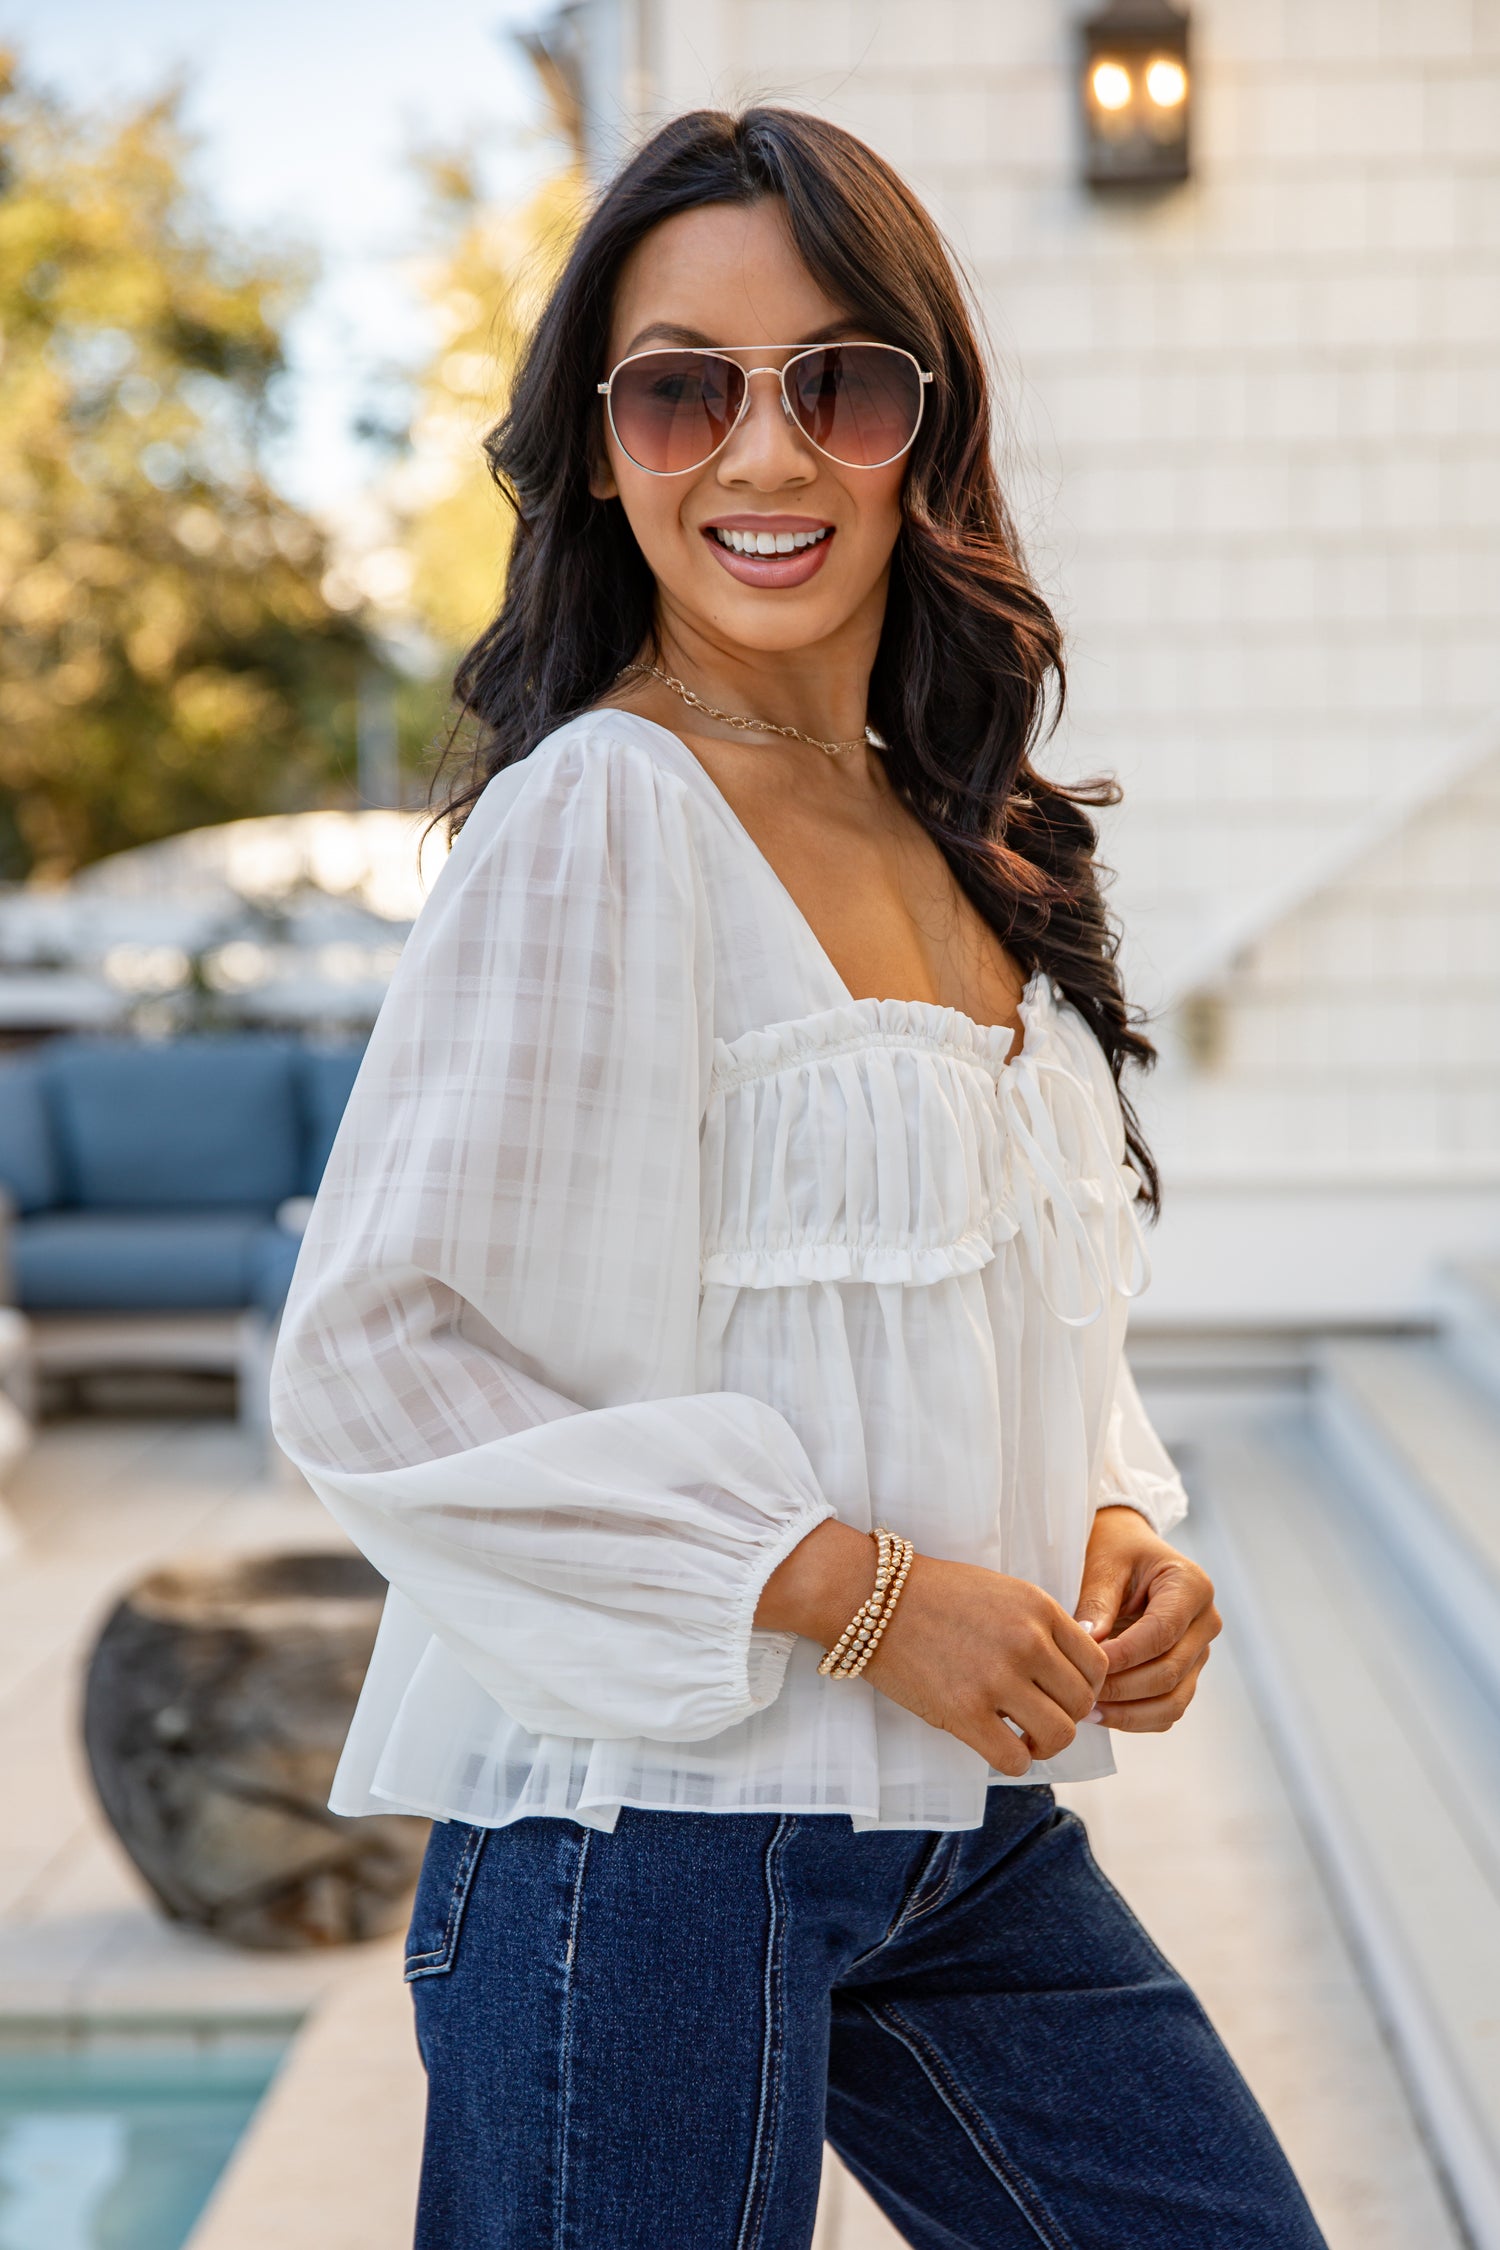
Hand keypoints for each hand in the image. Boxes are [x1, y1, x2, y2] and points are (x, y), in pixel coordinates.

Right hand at [755, 1521, 1107, 1776]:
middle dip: (1068, 1717)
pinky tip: (997, 1744)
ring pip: (1060, 1735)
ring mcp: (996, 1678)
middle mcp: (1026, 1642)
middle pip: (1083, 1702)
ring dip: (1046, 1744)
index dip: (1086, 1686)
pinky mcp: (963, 1712)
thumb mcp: (1002, 1591)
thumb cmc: (935, 1595)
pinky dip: (1014, 1760)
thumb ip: (1042, 1626)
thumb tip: (1078, 1673)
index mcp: (1039, 1608)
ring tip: (1023, 1736)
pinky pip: (1015, 1759)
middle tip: (1040, 1718)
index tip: (1062, 1694)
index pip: (1097, 1663)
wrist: (871, 1596)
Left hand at [1073, 1504, 1220, 1731]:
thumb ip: (1097, 1603)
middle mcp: (1205, 1622)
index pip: (1161, 1633)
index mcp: (1191, 1587)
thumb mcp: (1103, 1564)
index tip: (1085, 1666)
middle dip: (1121, 1688)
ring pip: (1173, 1701)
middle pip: (1169, 1672)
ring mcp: (1200, 1651)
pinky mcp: (1188, 1672)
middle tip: (1079, 1693)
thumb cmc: (1114, 1549)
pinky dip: (1136, 1719)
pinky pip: (1168, 1709)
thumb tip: (1089, 1644)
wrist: (1127, 1549)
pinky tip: (1102, 1714)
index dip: (1123, 1656)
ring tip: (1087, 1711)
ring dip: (1129, 1713)